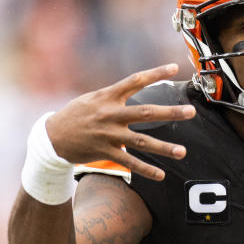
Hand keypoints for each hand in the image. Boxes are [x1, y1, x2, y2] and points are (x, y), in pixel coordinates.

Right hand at [45, 63, 195, 179]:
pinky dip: (145, 169)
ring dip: (163, 147)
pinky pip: (128, 162)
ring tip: (183, 152)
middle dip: (170, 112)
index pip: (135, 80)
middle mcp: (110, 114)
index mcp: (108, 96)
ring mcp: (108, 134)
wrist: (51, 137)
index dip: (155, 73)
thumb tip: (137, 86)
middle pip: (145, 112)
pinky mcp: (104, 152)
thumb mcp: (93, 98)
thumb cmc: (77, 115)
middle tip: (191, 112)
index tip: (174, 67)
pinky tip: (160, 175)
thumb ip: (115, 95)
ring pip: (141, 141)